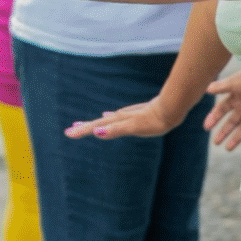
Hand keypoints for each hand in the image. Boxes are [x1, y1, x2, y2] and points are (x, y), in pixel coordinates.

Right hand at [64, 95, 184, 139]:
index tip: (68, 133)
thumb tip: (96, 131)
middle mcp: (122, 116)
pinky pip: (118, 117)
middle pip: (99, 123)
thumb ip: (116, 129)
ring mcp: (129, 114)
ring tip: (87, 125)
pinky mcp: (138, 114)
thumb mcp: (134, 126)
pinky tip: (109, 116)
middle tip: (71, 130)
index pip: (97, 126)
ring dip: (96, 123)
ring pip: (108, 119)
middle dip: (86, 127)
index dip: (83, 130)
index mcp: (120, 120)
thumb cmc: (155, 120)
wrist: (173, 107)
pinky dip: (110, 119)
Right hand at [204, 70, 240, 150]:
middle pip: (231, 121)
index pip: (222, 109)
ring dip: (235, 138)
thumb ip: (222, 86)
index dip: (214, 117)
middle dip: (223, 131)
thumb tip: (207, 89)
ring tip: (227, 148)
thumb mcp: (237, 81)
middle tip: (215, 143)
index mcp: (236, 96)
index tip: (206, 127)